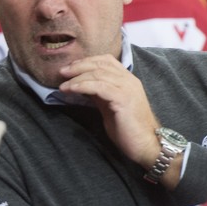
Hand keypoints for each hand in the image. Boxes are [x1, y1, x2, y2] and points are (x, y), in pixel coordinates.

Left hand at [58, 55, 159, 169]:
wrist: (145, 145)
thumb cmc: (127, 129)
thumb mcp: (109, 106)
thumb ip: (99, 94)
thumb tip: (82, 85)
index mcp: (127, 80)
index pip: (106, 61)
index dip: (86, 61)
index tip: (70, 67)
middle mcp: (129, 80)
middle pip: (100, 64)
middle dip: (78, 66)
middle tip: (61, 72)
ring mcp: (127, 88)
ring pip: (99, 74)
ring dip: (77, 77)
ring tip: (63, 85)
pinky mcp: (123, 99)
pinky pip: (100, 86)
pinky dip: (83, 86)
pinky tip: (71, 90)